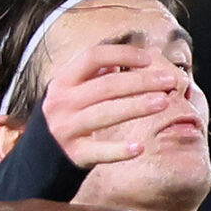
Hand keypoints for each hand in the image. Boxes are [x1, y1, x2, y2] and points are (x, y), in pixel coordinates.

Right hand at [37, 37, 187, 167]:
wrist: (40, 156)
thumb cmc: (68, 116)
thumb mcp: (73, 90)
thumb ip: (94, 74)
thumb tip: (124, 58)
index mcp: (63, 80)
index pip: (93, 57)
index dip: (122, 54)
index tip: (149, 59)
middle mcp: (62, 102)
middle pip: (107, 85)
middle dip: (141, 81)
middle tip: (170, 81)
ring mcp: (66, 128)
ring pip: (105, 114)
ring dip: (137, 107)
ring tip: (163, 102)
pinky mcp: (74, 154)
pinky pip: (100, 151)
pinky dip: (119, 150)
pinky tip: (140, 147)